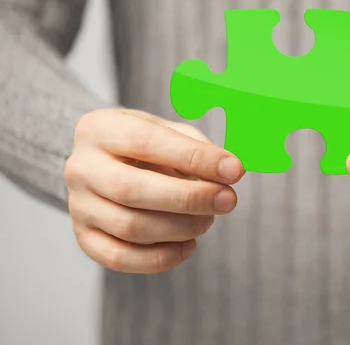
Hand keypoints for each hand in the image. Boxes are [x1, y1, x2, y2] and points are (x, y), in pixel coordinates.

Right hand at [65, 108, 243, 273]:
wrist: (106, 163)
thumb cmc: (145, 144)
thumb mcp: (167, 130)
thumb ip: (195, 147)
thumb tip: (228, 172)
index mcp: (99, 129)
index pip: (147, 141)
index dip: (195, 158)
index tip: (234, 170)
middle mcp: (81, 167)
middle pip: (132, 190)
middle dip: (190, 198)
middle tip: (228, 200)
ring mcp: (78, 206)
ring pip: (130, 228)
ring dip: (182, 228)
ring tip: (209, 218)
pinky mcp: (84, 237)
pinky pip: (121, 257)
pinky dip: (162, 257)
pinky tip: (189, 244)